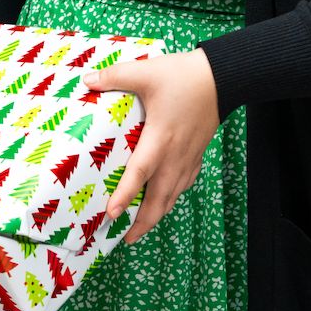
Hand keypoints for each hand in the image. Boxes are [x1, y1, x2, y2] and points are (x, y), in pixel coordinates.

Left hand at [83, 48, 220, 242]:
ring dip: (158, 214)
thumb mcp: (145, 72)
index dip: (125, 196)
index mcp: (160, 139)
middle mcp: (175, 155)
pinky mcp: (197, 153)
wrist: (223, 77)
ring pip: (173, 195)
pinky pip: (185, 183)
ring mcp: (189, 157)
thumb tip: (87, 80)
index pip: (140, 174)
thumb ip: (114, 76)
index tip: (111, 215)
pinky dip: (173, 197)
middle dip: (143, 222)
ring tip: (142, 228)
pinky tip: (167, 199)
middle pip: (160, 198)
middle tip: (126, 239)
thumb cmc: (184, 75)